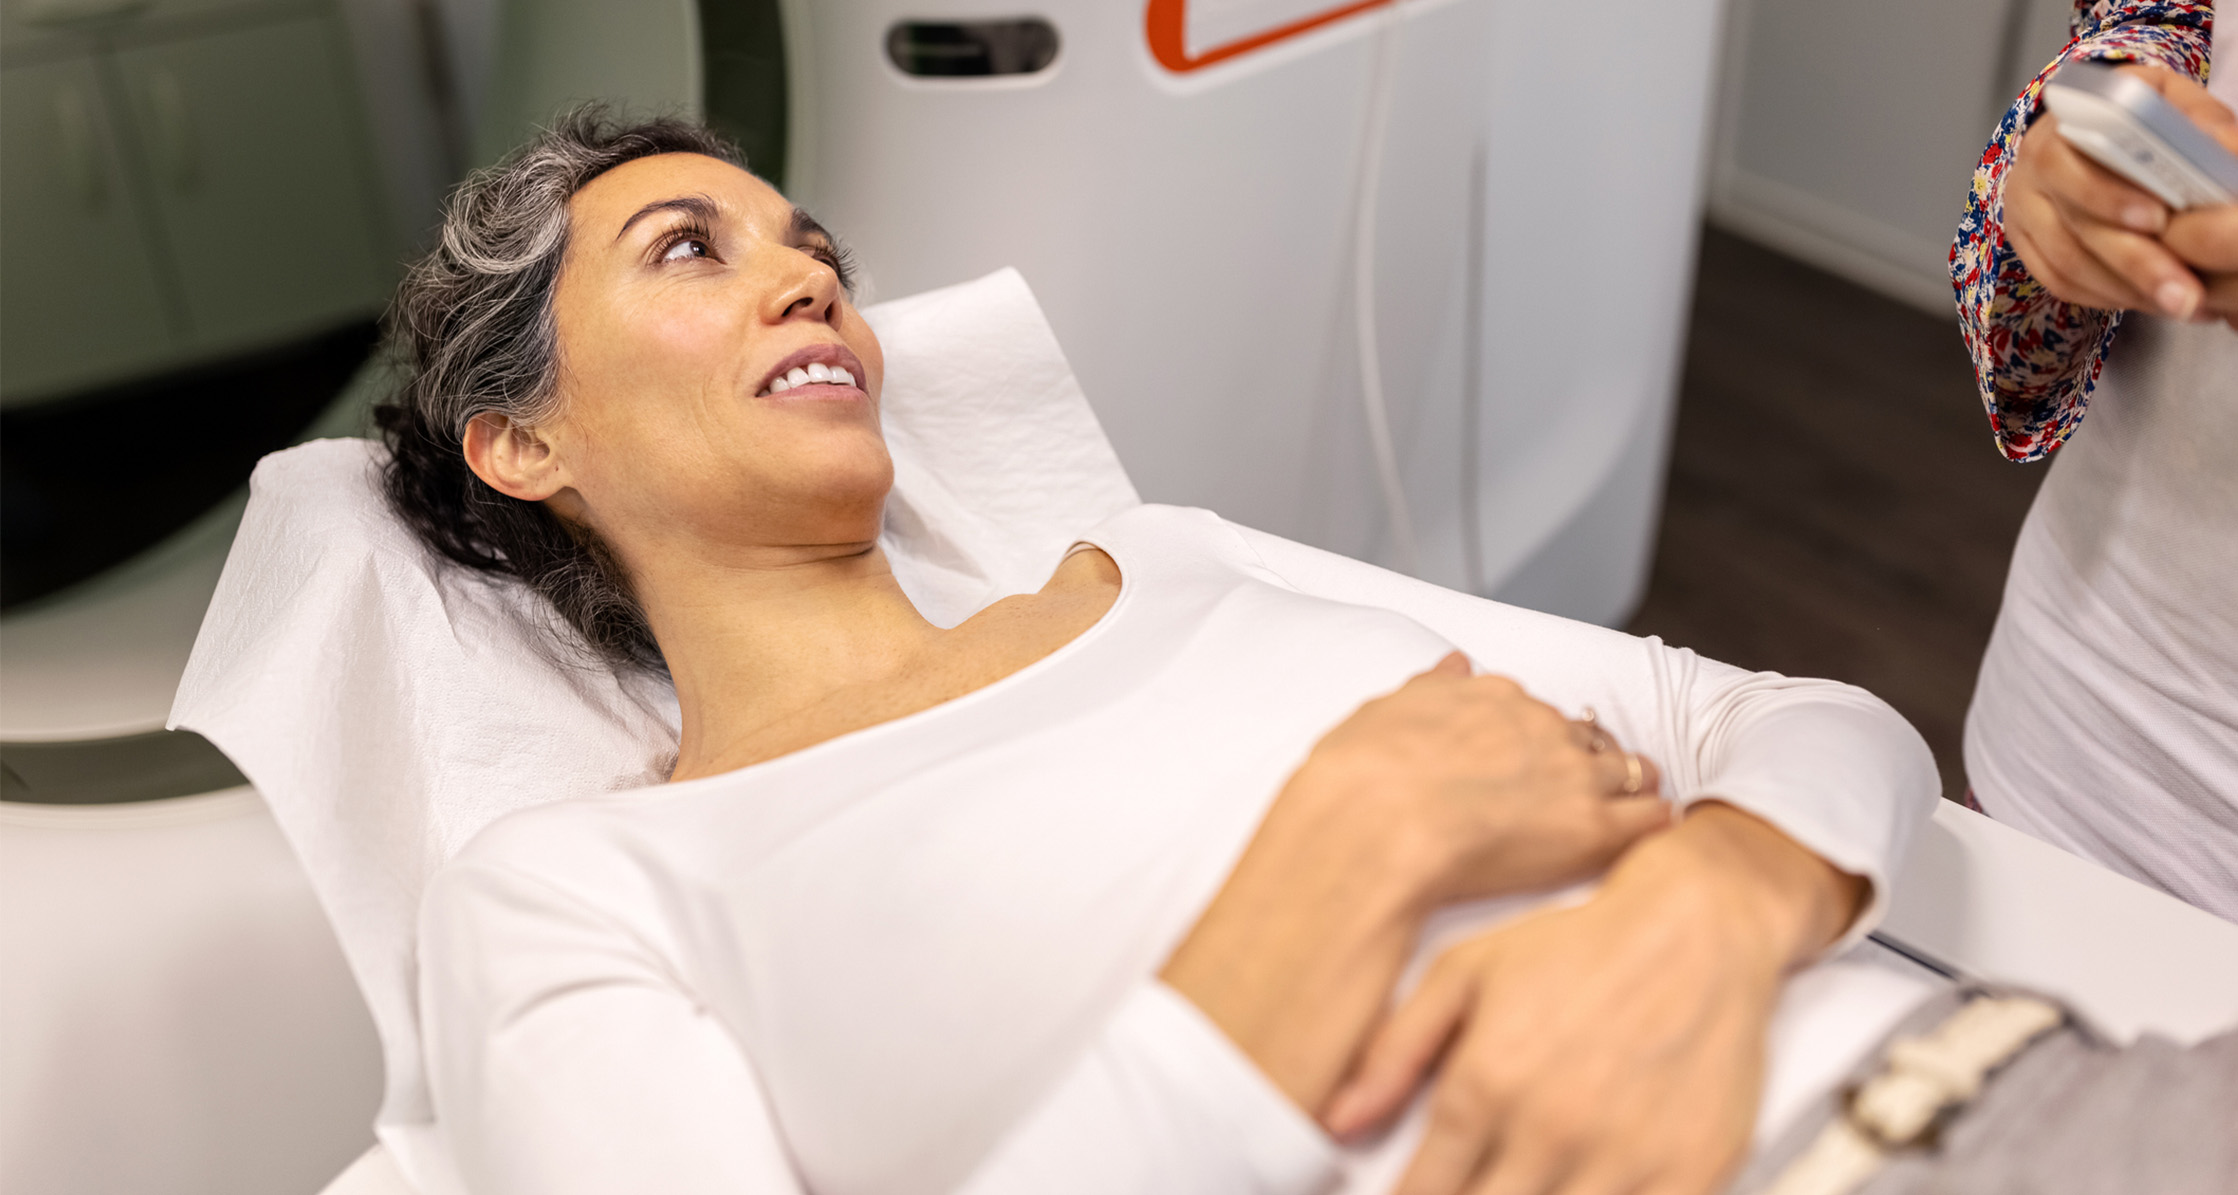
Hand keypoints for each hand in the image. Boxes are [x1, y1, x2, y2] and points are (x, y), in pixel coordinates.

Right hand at [1300, 652, 1671, 903]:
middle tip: (1577, 792)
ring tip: (1625, 813)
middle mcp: (1542, 726)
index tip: (1529, 760)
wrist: (1373, 829)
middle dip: (1588, 760)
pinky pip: (1652, 819)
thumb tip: (1456, 663)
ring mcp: (1574, 775)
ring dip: (1631, 789)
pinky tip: (1646, 837)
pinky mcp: (1595, 828)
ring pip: (1633, 772)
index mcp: (1493, 696)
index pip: (1535, 710)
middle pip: (1588, 737)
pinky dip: (1653, 825)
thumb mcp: (1385, 711)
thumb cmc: (1362, 780)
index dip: (1537, 739)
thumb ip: (1431, 688)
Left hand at [1323, 804, 1867, 1194]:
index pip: (1424, 1194)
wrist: (1700, 927)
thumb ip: (1396, 1051)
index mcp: (1488, 1083)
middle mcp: (1552, 1128)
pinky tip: (1580, 1191)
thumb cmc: (1581, 945)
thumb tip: (1336, 1119)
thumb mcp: (1466, 973)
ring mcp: (1624, 1157)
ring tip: (1520, 1186)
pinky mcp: (1692, 1172)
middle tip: (1464, 1187)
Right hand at [2005, 63, 2237, 327]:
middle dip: (2134, 262)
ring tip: (2180, 303)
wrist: (2107, 137)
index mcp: (2062, 122)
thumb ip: (2203, 127)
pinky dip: (2107, 296)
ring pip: (2067, 263)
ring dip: (2127, 288)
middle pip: (2074, 224)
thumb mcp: (2178, 107)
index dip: (2107, 195)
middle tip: (2183, 292)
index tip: (2157, 219)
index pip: (2065, 161)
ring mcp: (2025, 209)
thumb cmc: (2148, 121)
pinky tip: (2151, 299)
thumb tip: (2225, 154)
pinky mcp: (2026, 245)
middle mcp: (2032, 167)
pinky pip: (2060, 282)